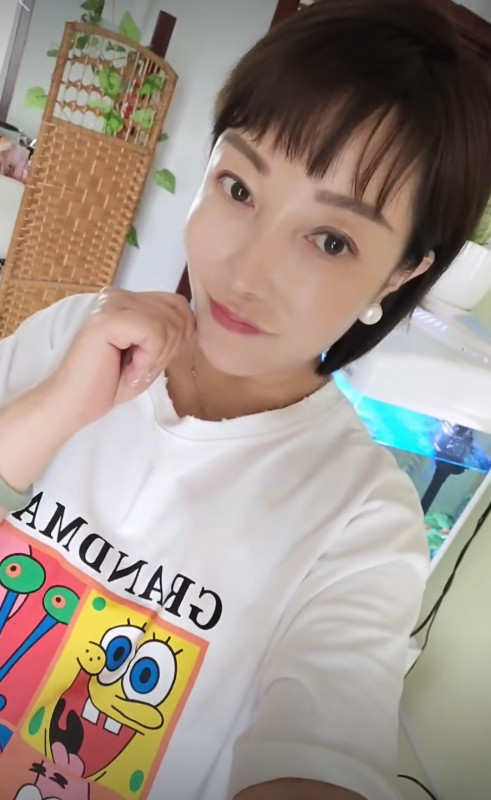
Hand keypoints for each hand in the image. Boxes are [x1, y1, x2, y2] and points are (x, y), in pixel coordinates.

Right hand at [47, 288, 194, 430]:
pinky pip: (154, 332)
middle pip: (176, 311)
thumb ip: (169, 333)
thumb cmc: (109, 383)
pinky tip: (128, 369)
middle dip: (169, 348)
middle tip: (139, 367)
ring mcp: (111, 303)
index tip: (156, 358)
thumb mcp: (151, 355)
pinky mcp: (107, 318)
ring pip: (167, 323)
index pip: (177, 302)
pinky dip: (148, 358)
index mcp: (127, 300)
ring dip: (156, 356)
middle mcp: (117, 295)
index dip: (181, 332)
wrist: (74, 403)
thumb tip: (195, 323)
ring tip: (131, 368)